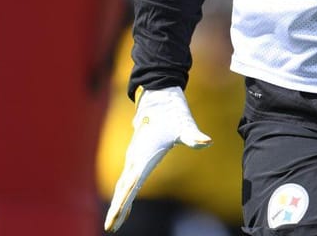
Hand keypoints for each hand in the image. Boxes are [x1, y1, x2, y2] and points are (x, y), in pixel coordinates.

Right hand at [103, 86, 211, 231]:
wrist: (158, 95)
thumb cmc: (172, 111)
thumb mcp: (185, 124)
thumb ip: (193, 136)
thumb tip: (206, 142)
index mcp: (143, 156)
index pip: (130, 185)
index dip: (122, 203)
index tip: (114, 219)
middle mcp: (135, 158)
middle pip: (122, 189)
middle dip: (116, 209)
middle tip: (110, 228)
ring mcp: (134, 157)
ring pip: (123, 185)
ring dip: (118, 203)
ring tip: (114, 223)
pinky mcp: (137, 155)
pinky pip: (127, 179)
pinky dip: (123, 194)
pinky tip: (125, 205)